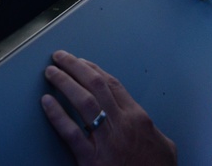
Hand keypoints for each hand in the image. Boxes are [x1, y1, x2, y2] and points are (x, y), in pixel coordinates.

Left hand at [41, 50, 177, 165]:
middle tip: (59, 56)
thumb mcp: (165, 146)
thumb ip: (152, 130)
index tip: (81, 61)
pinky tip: (46, 103)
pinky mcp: (92, 161)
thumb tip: (147, 125)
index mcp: (137, 118)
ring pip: (84, 102)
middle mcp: (122, 124)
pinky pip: (72, 133)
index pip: (112, 85)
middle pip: (96, 85)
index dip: (94, 69)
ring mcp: (107, 141)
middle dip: (76, 67)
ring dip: (65, 82)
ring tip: (51, 72)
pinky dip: (57, 116)